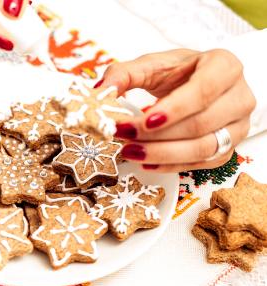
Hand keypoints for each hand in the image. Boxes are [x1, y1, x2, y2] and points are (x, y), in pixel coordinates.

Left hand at [98, 48, 255, 171]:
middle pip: (200, 124)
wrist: (197, 84)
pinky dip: (170, 166)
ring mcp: (237, 126)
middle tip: (124, 135)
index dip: (175, 109)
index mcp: (224, 67)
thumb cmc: (177, 73)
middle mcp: (238, 96)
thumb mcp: (151, 66)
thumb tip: (101, 91)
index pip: (204, 90)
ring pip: (203, 148)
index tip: (145, 120)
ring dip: (162, 154)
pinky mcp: (227, 148)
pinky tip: (146, 162)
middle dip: (158, 135)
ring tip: (130, 151)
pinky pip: (201, 164)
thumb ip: (123, 74)